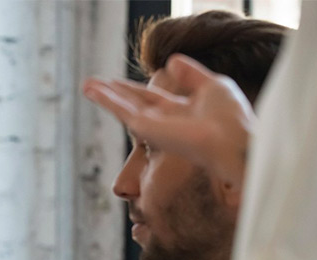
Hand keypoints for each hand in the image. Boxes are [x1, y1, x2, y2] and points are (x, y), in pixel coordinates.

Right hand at [83, 54, 254, 198]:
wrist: (230, 140)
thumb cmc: (231, 118)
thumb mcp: (214, 85)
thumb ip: (192, 74)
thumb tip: (171, 61)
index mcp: (181, 112)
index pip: (152, 99)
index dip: (135, 90)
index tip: (117, 82)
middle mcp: (164, 123)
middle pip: (132, 104)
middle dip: (113, 94)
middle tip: (92, 85)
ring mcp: (153, 128)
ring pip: (123, 108)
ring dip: (104, 96)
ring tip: (86, 86)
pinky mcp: (145, 129)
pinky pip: (122, 110)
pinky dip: (106, 99)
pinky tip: (93, 90)